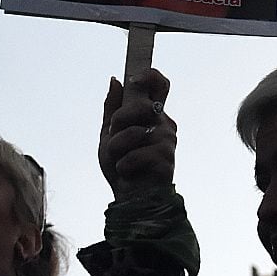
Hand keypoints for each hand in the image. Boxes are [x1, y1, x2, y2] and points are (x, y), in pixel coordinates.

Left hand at [101, 70, 175, 195]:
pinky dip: (124, 165)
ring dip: (117, 148)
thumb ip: (111, 108)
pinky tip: (129, 173)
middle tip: (114, 135)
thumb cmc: (122, 166)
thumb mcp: (108, 134)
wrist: (131, 199)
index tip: (134, 81)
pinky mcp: (167, 160)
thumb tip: (115, 80)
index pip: (160, 85)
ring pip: (135, 132)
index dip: (150, 76)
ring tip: (121, 160)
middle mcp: (164, 123)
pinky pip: (137, 154)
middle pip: (142, 105)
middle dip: (120, 120)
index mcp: (152, 114)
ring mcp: (168, 141)